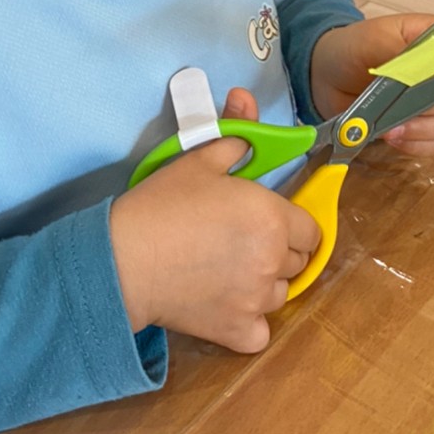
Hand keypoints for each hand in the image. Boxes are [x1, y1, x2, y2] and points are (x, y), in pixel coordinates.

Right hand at [109, 88, 320, 352]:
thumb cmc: (161, 206)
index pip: (311, 230)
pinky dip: (250, 324)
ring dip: (264, 285)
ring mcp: (257, 299)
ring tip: (231, 273)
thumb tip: (246, 100)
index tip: (269, 223)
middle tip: (243, 244)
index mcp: (272, 217)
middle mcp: (273, 259)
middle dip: (279, 252)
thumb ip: (234, 138)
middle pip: (298, 262)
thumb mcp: (197, 162)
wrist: (123, 261)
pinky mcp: (238, 332)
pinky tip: (228, 307)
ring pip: (281, 295)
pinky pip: (261, 333)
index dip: (292, 225)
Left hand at [310, 14, 433, 159]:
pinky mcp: (422, 126)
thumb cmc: (352, 48)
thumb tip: (427, 68)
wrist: (326, 74)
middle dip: (431, 108)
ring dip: (420, 130)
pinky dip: (416, 145)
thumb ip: (401, 52)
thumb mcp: (373, 39)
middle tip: (401, 109)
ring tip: (390, 128)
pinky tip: (393, 137)